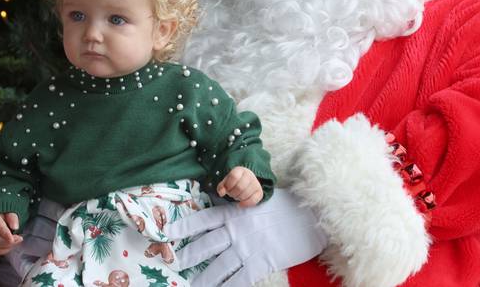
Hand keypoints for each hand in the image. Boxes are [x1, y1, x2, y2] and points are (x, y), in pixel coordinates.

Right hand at [0, 212, 22, 255]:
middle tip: (19, 238)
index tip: (15, 237)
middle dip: (8, 242)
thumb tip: (15, 227)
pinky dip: (6, 249)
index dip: (6, 234)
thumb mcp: (10, 211)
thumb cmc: (5, 213)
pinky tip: (12, 244)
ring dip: (8, 246)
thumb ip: (12, 218)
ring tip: (16, 241)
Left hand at [165, 188, 327, 286]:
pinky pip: (241, 278)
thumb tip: (227, 215)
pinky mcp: (263, 261)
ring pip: (219, 266)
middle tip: (174, 264)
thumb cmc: (288, 207)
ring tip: (191, 286)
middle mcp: (237, 229)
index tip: (167, 233)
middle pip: (206, 245)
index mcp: (236, 212)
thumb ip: (241, 210)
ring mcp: (249, 246)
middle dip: (188, 256)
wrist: (313, 215)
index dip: (185, 226)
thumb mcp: (259, 202)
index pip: (204, 219)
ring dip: (204, 279)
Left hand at [217, 167, 262, 206]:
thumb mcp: (226, 181)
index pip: (234, 176)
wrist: (246, 180)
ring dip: (238, 198)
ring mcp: (256, 183)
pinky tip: (241, 204)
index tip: (227, 188)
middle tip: (231, 193)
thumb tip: (221, 193)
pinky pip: (253, 200)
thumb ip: (221, 186)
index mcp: (240, 170)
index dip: (228, 185)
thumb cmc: (235, 181)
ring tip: (237, 196)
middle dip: (232, 193)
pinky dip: (245, 203)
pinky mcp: (259, 192)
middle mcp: (250, 175)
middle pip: (240, 187)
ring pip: (245, 194)